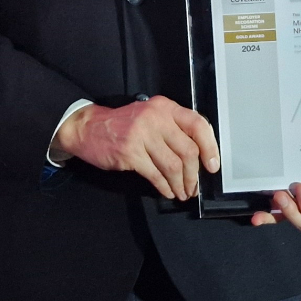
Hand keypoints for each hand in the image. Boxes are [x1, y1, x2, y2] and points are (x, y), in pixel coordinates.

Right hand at [52, 97, 217, 201]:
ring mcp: (142, 135)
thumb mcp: (150, 116)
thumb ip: (173, 128)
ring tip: (182, 192)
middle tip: (194, 187)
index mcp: (165, 107)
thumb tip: (199, 155)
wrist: (87, 127)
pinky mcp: (130, 153)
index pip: (198, 125)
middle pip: (188, 150)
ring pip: (173, 166)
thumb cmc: (122, 125)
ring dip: (181, 184)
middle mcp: (155, 118)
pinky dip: (165, 187)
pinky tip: (167, 191)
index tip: (212, 165)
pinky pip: (155, 175)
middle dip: (194, 174)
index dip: (210, 147)